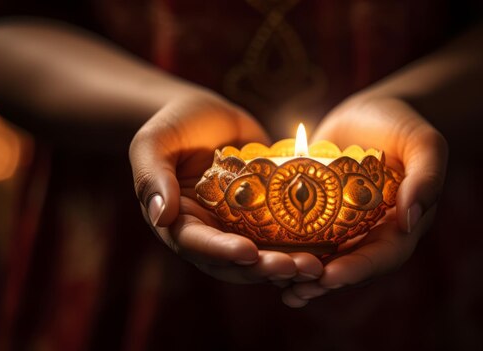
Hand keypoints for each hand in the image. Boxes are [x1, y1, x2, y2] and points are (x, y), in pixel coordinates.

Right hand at [129, 91, 322, 283]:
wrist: (206, 114)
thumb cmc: (172, 125)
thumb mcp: (152, 144)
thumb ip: (152, 177)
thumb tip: (160, 215)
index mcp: (179, 223)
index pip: (197, 245)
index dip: (222, 251)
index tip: (249, 252)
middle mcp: (210, 232)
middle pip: (235, 261)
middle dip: (265, 268)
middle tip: (296, 267)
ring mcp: (239, 226)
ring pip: (263, 255)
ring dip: (288, 264)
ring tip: (316, 266)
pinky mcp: (264, 215)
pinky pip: (282, 234)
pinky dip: (302, 244)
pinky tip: (329, 247)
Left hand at [281, 96, 447, 306]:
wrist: (370, 113)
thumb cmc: (402, 125)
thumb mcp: (424, 143)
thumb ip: (427, 177)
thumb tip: (410, 219)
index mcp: (402, 227)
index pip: (382, 257)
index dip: (357, 270)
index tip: (330, 276)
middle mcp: (373, 235)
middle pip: (349, 268)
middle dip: (322, 281)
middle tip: (295, 289)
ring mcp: (345, 228)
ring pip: (324, 260)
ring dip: (300, 275)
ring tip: (273, 282)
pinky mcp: (320, 216)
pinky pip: (303, 238)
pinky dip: (286, 251)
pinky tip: (262, 259)